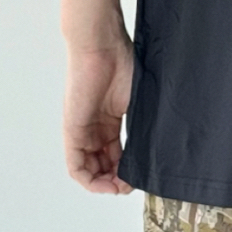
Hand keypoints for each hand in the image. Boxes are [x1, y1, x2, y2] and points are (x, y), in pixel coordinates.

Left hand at [63, 35, 135, 193]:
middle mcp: (94, 128)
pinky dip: (90, 180)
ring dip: (104, 184)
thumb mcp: (138, 100)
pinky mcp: (72, 129)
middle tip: (132, 184)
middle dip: (117, 180)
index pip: (116, 155)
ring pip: (88, 169)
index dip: (127, 171)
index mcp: (110, 120)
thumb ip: (143, 123)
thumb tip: (159, 146)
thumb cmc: (123, 63)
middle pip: (101, 166)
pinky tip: (107, 183)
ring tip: (121, 186)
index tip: (142, 175)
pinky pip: (76, 165)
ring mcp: (82, 130)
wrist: (103, 45)